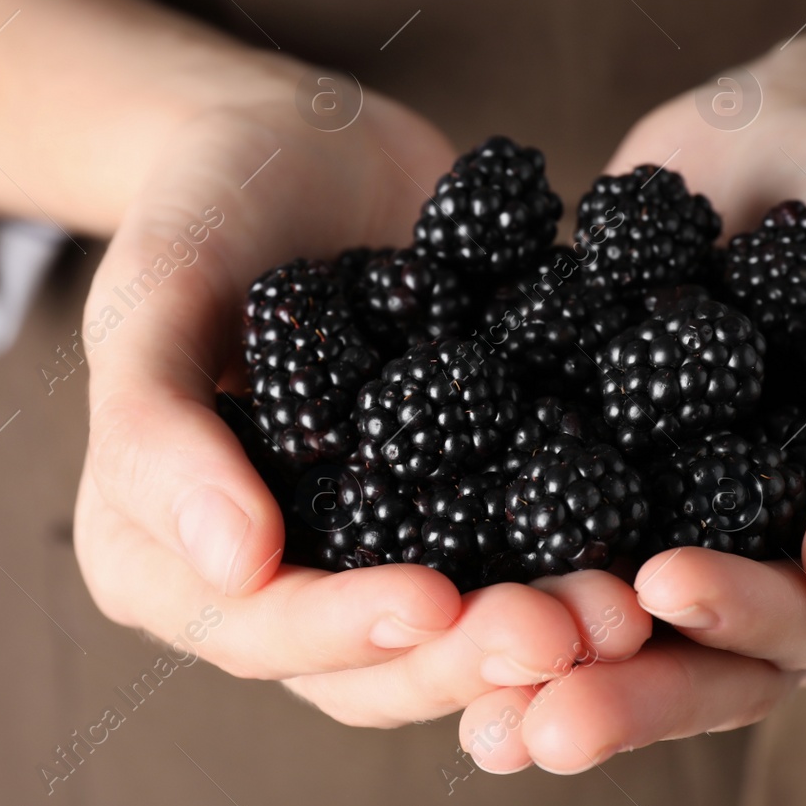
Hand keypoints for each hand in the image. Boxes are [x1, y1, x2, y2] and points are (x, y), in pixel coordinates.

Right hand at [72, 97, 652, 726]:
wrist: (311, 146)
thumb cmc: (205, 203)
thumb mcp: (155, 292)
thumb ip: (160, 425)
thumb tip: (237, 566)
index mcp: (167, 554)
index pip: (255, 627)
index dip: (341, 629)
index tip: (430, 604)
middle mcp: (278, 574)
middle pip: (372, 659)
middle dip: (469, 656)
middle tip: (567, 631)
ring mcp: (379, 545)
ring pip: (457, 628)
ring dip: (540, 630)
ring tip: (623, 608)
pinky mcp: (463, 504)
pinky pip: (519, 548)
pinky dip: (580, 557)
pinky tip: (650, 548)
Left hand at [458, 54, 805, 771]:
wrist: (772, 142)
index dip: (758, 616)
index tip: (667, 584)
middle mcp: (805, 565)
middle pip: (729, 666)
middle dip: (641, 695)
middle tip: (546, 724)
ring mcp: (713, 542)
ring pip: (649, 646)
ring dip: (571, 685)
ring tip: (486, 725)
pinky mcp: (626, 506)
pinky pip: (576, 570)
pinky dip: (520, 605)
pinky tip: (445, 632)